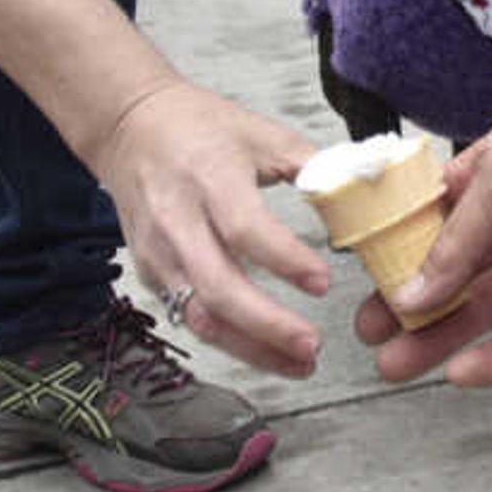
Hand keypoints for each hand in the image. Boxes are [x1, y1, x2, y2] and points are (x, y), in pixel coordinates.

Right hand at [95, 80, 335, 375]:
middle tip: (311, 347)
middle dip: (267, 327)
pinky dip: (228, 339)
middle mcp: (178, 221)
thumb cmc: (200, 128)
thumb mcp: (261, 133)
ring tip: (298, 364)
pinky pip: (188, 316)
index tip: (323, 282)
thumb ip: (312, 164)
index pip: (245, 229)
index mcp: (209, 178)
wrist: (130, 127)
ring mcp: (159, 252)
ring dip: (250, 349)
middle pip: (218, 290)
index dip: (285, 261)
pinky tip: (264, 350)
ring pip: (200, 317)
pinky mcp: (151, 273)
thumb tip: (362, 186)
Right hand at [355, 78, 491, 387]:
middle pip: (454, 273)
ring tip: (394, 367)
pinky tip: (460, 375)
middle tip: (370, 335)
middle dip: (410, 304)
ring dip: (440, 338)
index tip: (362, 280)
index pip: (434, 221)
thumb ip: (455, 242)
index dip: (399, 251)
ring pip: (484, 310)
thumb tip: (411, 292)